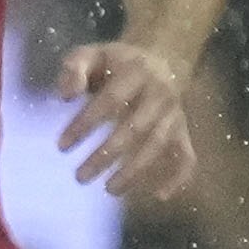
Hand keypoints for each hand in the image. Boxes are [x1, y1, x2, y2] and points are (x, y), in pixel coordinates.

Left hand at [55, 40, 197, 202]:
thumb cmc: (114, 62)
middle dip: (107, 155)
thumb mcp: (90, 53)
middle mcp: (160, 94)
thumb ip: (73, 69)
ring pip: (158, 145)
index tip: (61, 146)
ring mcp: (175, 114)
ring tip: (110, 190)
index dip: (86, 123)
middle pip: (135, 128)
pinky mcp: (183, 130)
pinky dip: (178, 176)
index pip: (110, 101)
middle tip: (80, 177)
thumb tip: (65, 95)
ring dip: (135, 170)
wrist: (161, 58)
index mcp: (136, 72)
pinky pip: (187, 154)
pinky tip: (160, 195)